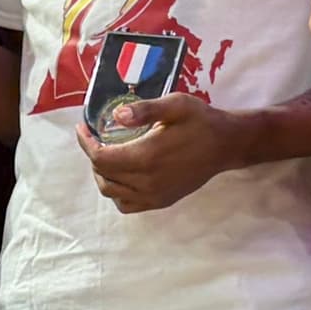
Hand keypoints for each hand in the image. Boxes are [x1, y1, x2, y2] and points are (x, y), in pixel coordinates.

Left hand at [80, 95, 249, 212]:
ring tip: (105, 154)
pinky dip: (117, 191)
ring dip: (102, 174)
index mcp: (147, 157)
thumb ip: (145, 110)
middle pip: (103, 175)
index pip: (100, 158)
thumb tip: (116, 116)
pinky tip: (121, 174)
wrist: (227, 145)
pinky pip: (127, 204)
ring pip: (111, 192)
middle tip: (94, 137)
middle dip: (92, 155)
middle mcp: (147, 182)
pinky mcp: (161, 201)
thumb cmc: (201, 121)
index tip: (83, 127)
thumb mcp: (176, 105)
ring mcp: (154, 196)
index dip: (86, 143)